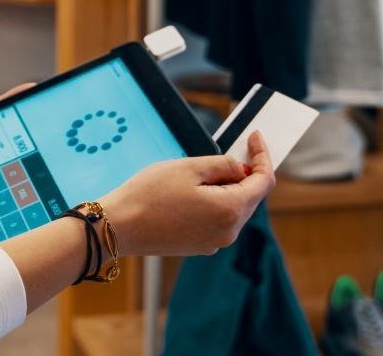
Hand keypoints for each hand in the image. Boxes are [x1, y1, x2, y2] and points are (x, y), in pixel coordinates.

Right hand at [101, 131, 275, 256]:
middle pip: (250, 197)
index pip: (263, 182)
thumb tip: (241, 168)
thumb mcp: (189, 168)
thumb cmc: (150, 194)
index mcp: (230, 211)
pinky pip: (218, 219)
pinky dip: (216, 201)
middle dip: (246, 172)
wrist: (119, 227)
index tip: (254, 137)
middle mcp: (228, 232)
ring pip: (234, 209)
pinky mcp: (199, 246)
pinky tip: (196, 189)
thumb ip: (223, 165)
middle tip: (235, 147)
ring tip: (207, 168)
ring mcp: (214, 242)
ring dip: (229, 187)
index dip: (262, 157)